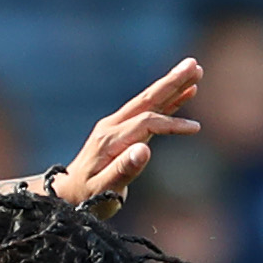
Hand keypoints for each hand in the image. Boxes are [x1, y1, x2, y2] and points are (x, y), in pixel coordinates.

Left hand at [53, 58, 202, 211]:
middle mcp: (112, 127)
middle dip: (171, 82)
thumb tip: (144, 150)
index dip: (171, 125)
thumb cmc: (86, 197)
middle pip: (146, 100)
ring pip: (148, 101)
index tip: (194, 128)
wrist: (67, 193)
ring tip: (195, 69)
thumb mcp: (102, 190)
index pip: (146, 123)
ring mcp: (116, 126)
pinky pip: (147, 111)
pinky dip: (167, 101)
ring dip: (172, 85)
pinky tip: (185, 92)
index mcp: (110, 140)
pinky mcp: (122, 129)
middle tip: (194, 65)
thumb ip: (123, 170)